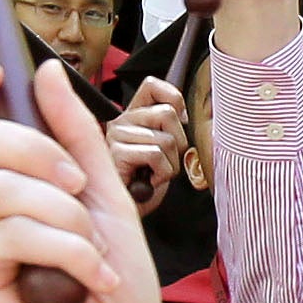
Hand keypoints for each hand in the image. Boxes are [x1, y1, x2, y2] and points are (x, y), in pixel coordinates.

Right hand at [0, 52, 160, 302]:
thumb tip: (45, 74)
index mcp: (8, 182)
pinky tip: (86, 282)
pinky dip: (65, 253)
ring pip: (2, 188)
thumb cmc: (113, 296)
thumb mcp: (108, 199)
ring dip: (68, 221)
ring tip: (92, 258)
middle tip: (76, 187)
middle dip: (33, 147)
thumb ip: (76, 137)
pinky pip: (8, 234)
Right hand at [105, 76, 184, 213]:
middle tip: (164, 162)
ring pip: (166, 139)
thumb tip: (186, 115)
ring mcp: (116, 136)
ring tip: (153, 175)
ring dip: (170, 165)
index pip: (152, 85)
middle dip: (178, 144)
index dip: (174, 99)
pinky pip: (156, 155)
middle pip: (168, 114)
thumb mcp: (163, 150)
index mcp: (132, 115)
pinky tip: (148, 182)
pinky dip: (161, 174)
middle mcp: (120, 121)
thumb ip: (170, 127)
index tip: (179, 122)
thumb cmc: (145, 185)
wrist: (127, 216)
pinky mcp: (116, 153)